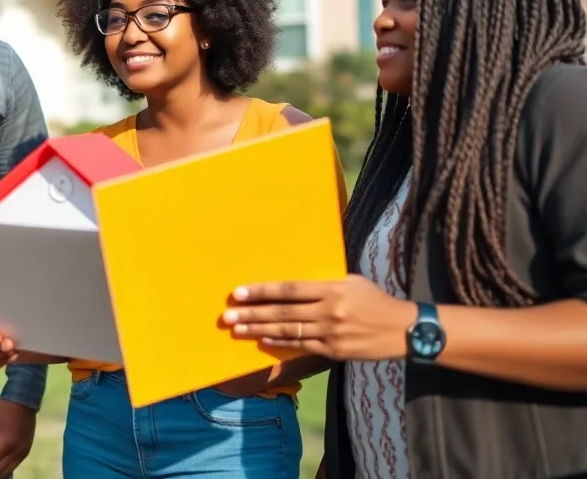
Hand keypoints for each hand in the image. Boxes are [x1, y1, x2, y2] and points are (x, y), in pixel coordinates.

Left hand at [222, 275, 417, 361]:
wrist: (406, 330)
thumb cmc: (375, 300)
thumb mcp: (351, 281)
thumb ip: (323, 283)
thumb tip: (292, 283)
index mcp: (332, 289)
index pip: (289, 289)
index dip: (261, 291)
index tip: (238, 292)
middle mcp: (329, 311)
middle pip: (283, 312)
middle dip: (252, 314)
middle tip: (227, 316)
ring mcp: (331, 333)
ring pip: (288, 331)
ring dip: (259, 330)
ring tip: (237, 330)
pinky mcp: (335, 351)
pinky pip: (302, 346)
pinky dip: (281, 342)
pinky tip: (263, 340)